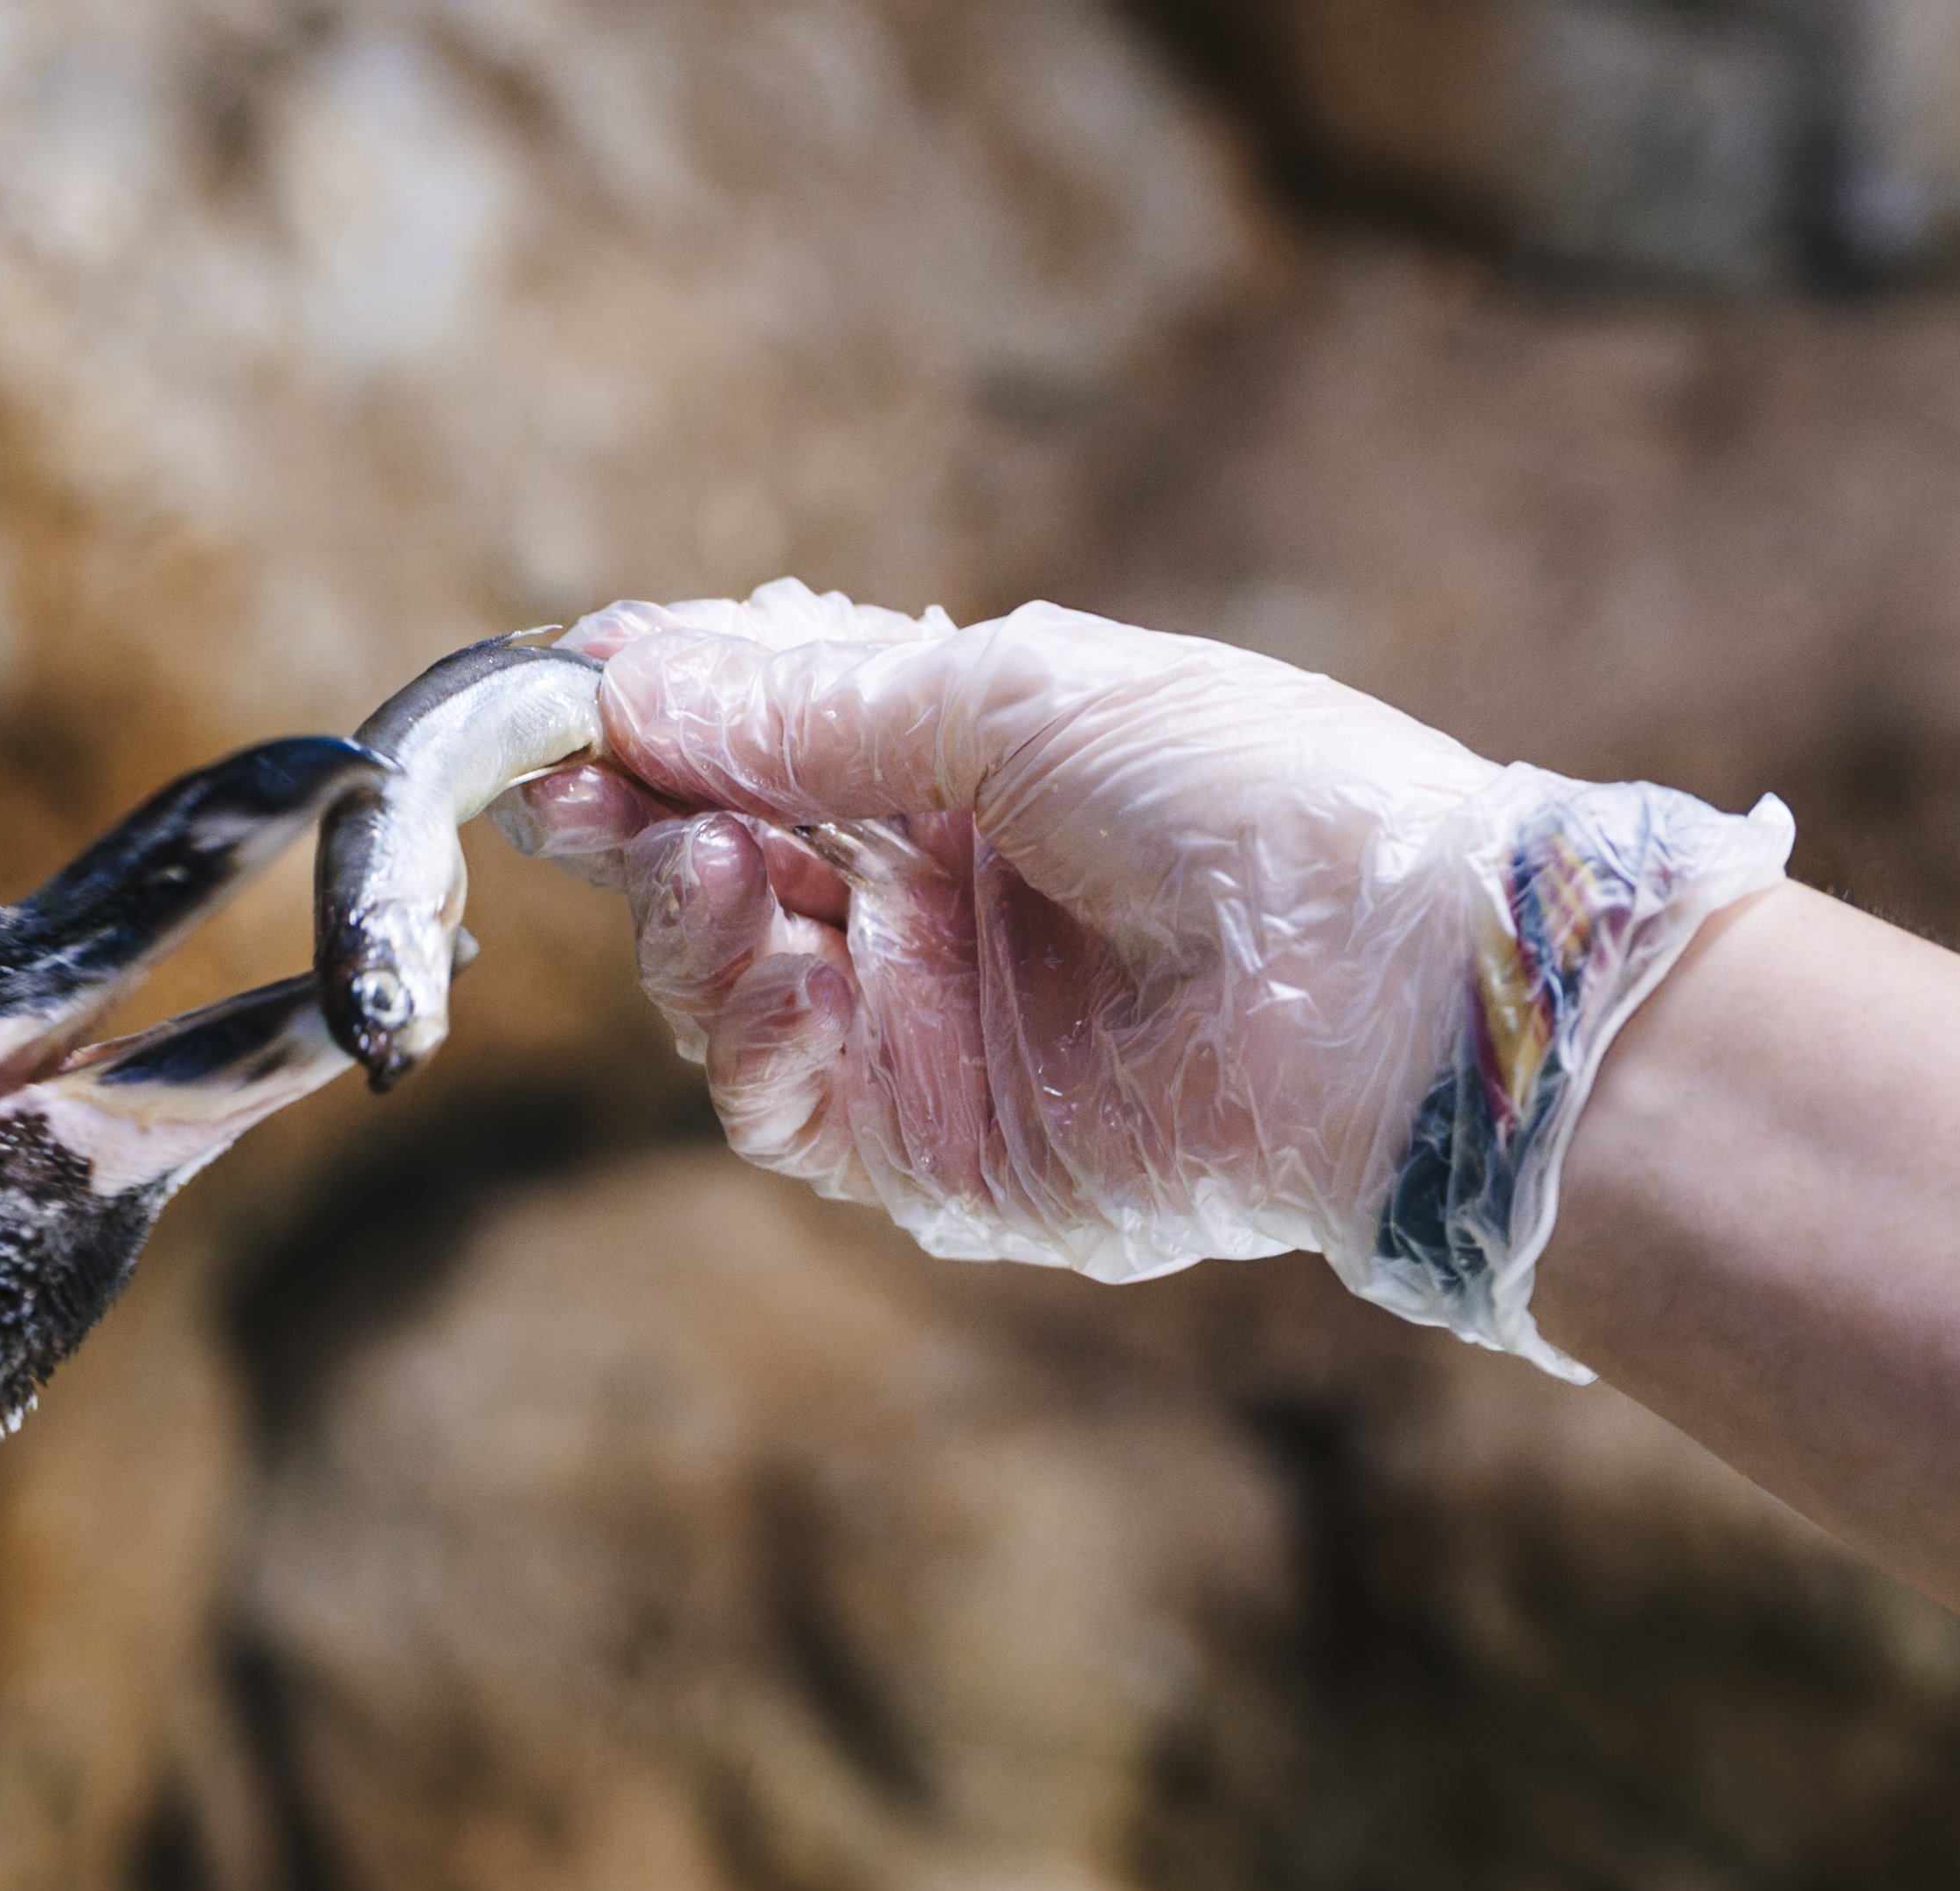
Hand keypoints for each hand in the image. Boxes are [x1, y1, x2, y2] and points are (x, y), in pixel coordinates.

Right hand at [514, 588, 1787, 1367]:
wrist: (1390, 993)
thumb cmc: (1253, 807)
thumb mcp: (1015, 704)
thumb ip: (810, 701)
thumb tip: (623, 674)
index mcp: (962, 766)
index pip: (759, 730)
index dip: (657, 709)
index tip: (568, 684)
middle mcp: (924, 895)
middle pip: (706, 851)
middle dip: (632, 811)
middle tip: (572, 779)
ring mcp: (916, 1025)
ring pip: (713, 978)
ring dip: (679, 913)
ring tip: (709, 862)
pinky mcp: (922, 1148)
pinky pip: (770, 1099)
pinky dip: (745, 1029)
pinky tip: (784, 966)